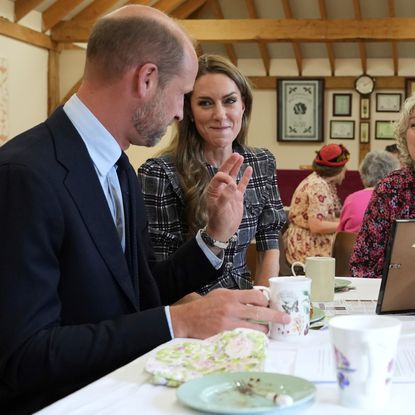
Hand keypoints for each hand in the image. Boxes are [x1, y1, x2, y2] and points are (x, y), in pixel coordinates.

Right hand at [170, 288, 290, 338]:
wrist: (187, 319)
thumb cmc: (204, 306)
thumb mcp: (220, 294)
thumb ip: (236, 296)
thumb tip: (253, 299)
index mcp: (231, 295)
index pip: (255, 295)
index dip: (265, 301)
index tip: (268, 305)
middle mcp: (232, 308)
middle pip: (260, 312)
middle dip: (276, 316)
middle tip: (286, 319)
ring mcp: (229, 322)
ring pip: (255, 327)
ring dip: (264, 330)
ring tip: (267, 331)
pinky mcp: (225, 335)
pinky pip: (245, 337)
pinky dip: (252, 338)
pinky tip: (256, 339)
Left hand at [205, 153, 251, 242]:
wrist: (223, 231)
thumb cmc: (218, 221)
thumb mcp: (220, 209)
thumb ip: (226, 196)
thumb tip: (233, 184)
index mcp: (213, 190)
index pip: (219, 177)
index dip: (226, 177)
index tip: (232, 184)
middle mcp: (221, 189)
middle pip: (225, 172)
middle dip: (230, 163)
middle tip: (236, 154)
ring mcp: (230, 192)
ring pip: (233, 176)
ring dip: (236, 167)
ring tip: (240, 156)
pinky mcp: (237, 197)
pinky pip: (242, 184)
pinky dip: (245, 177)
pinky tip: (249, 169)